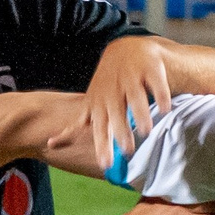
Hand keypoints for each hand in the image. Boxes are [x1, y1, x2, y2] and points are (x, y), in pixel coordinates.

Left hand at [83, 38, 177, 172]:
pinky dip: (160, 95)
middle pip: (116, 113)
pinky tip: (164, 109)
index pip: (99, 127)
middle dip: (121, 131)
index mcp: (99, 102)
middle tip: (127, 151)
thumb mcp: (90, 105)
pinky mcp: (149, 67)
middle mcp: (114, 90)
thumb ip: (75, 126)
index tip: (105, 165)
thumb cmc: (108, 86)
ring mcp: (131, 77)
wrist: (127, 50)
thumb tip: (50, 145)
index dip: (101, 145)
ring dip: (140, 113)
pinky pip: (155, 82)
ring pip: (135, 97)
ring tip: (145, 131)